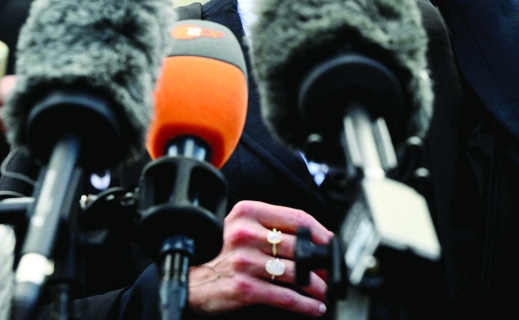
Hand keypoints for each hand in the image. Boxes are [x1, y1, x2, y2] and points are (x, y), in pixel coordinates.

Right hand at [188, 201, 331, 315]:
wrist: (187, 280)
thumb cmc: (216, 254)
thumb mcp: (239, 228)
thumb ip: (269, 228)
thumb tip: (312, 241)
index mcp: (248, 212)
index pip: (296, 217)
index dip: (320, 232)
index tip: (331, 243)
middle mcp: (246, 233)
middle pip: (300, 246)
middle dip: (322, 263)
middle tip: (331, 272)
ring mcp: (245, 261)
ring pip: (296, 273)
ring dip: (317, 286)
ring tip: (325, 292)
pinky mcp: (243, 287)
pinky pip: (284, 296)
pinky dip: (304, 304)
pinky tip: (314, 307)